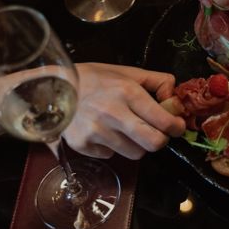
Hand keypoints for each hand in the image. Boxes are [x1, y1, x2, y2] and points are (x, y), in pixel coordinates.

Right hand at [64, 63, 185, 159]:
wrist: (52, 87)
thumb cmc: (95, 78)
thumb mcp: (128, 72)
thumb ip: (158, 82)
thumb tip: (176, 100)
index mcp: (128, 92)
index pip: (164, 121)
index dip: (177, 127)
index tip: (177, 126)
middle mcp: (113, 114)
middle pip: (153, 144)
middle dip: (160, 140)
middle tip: (156, 132)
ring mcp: (96, 132)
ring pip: (135, 154)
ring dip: (137, 144)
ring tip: (125, 129)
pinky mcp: (83, 145)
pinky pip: (111, 155)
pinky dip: (113, 147)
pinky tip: (104, 132)